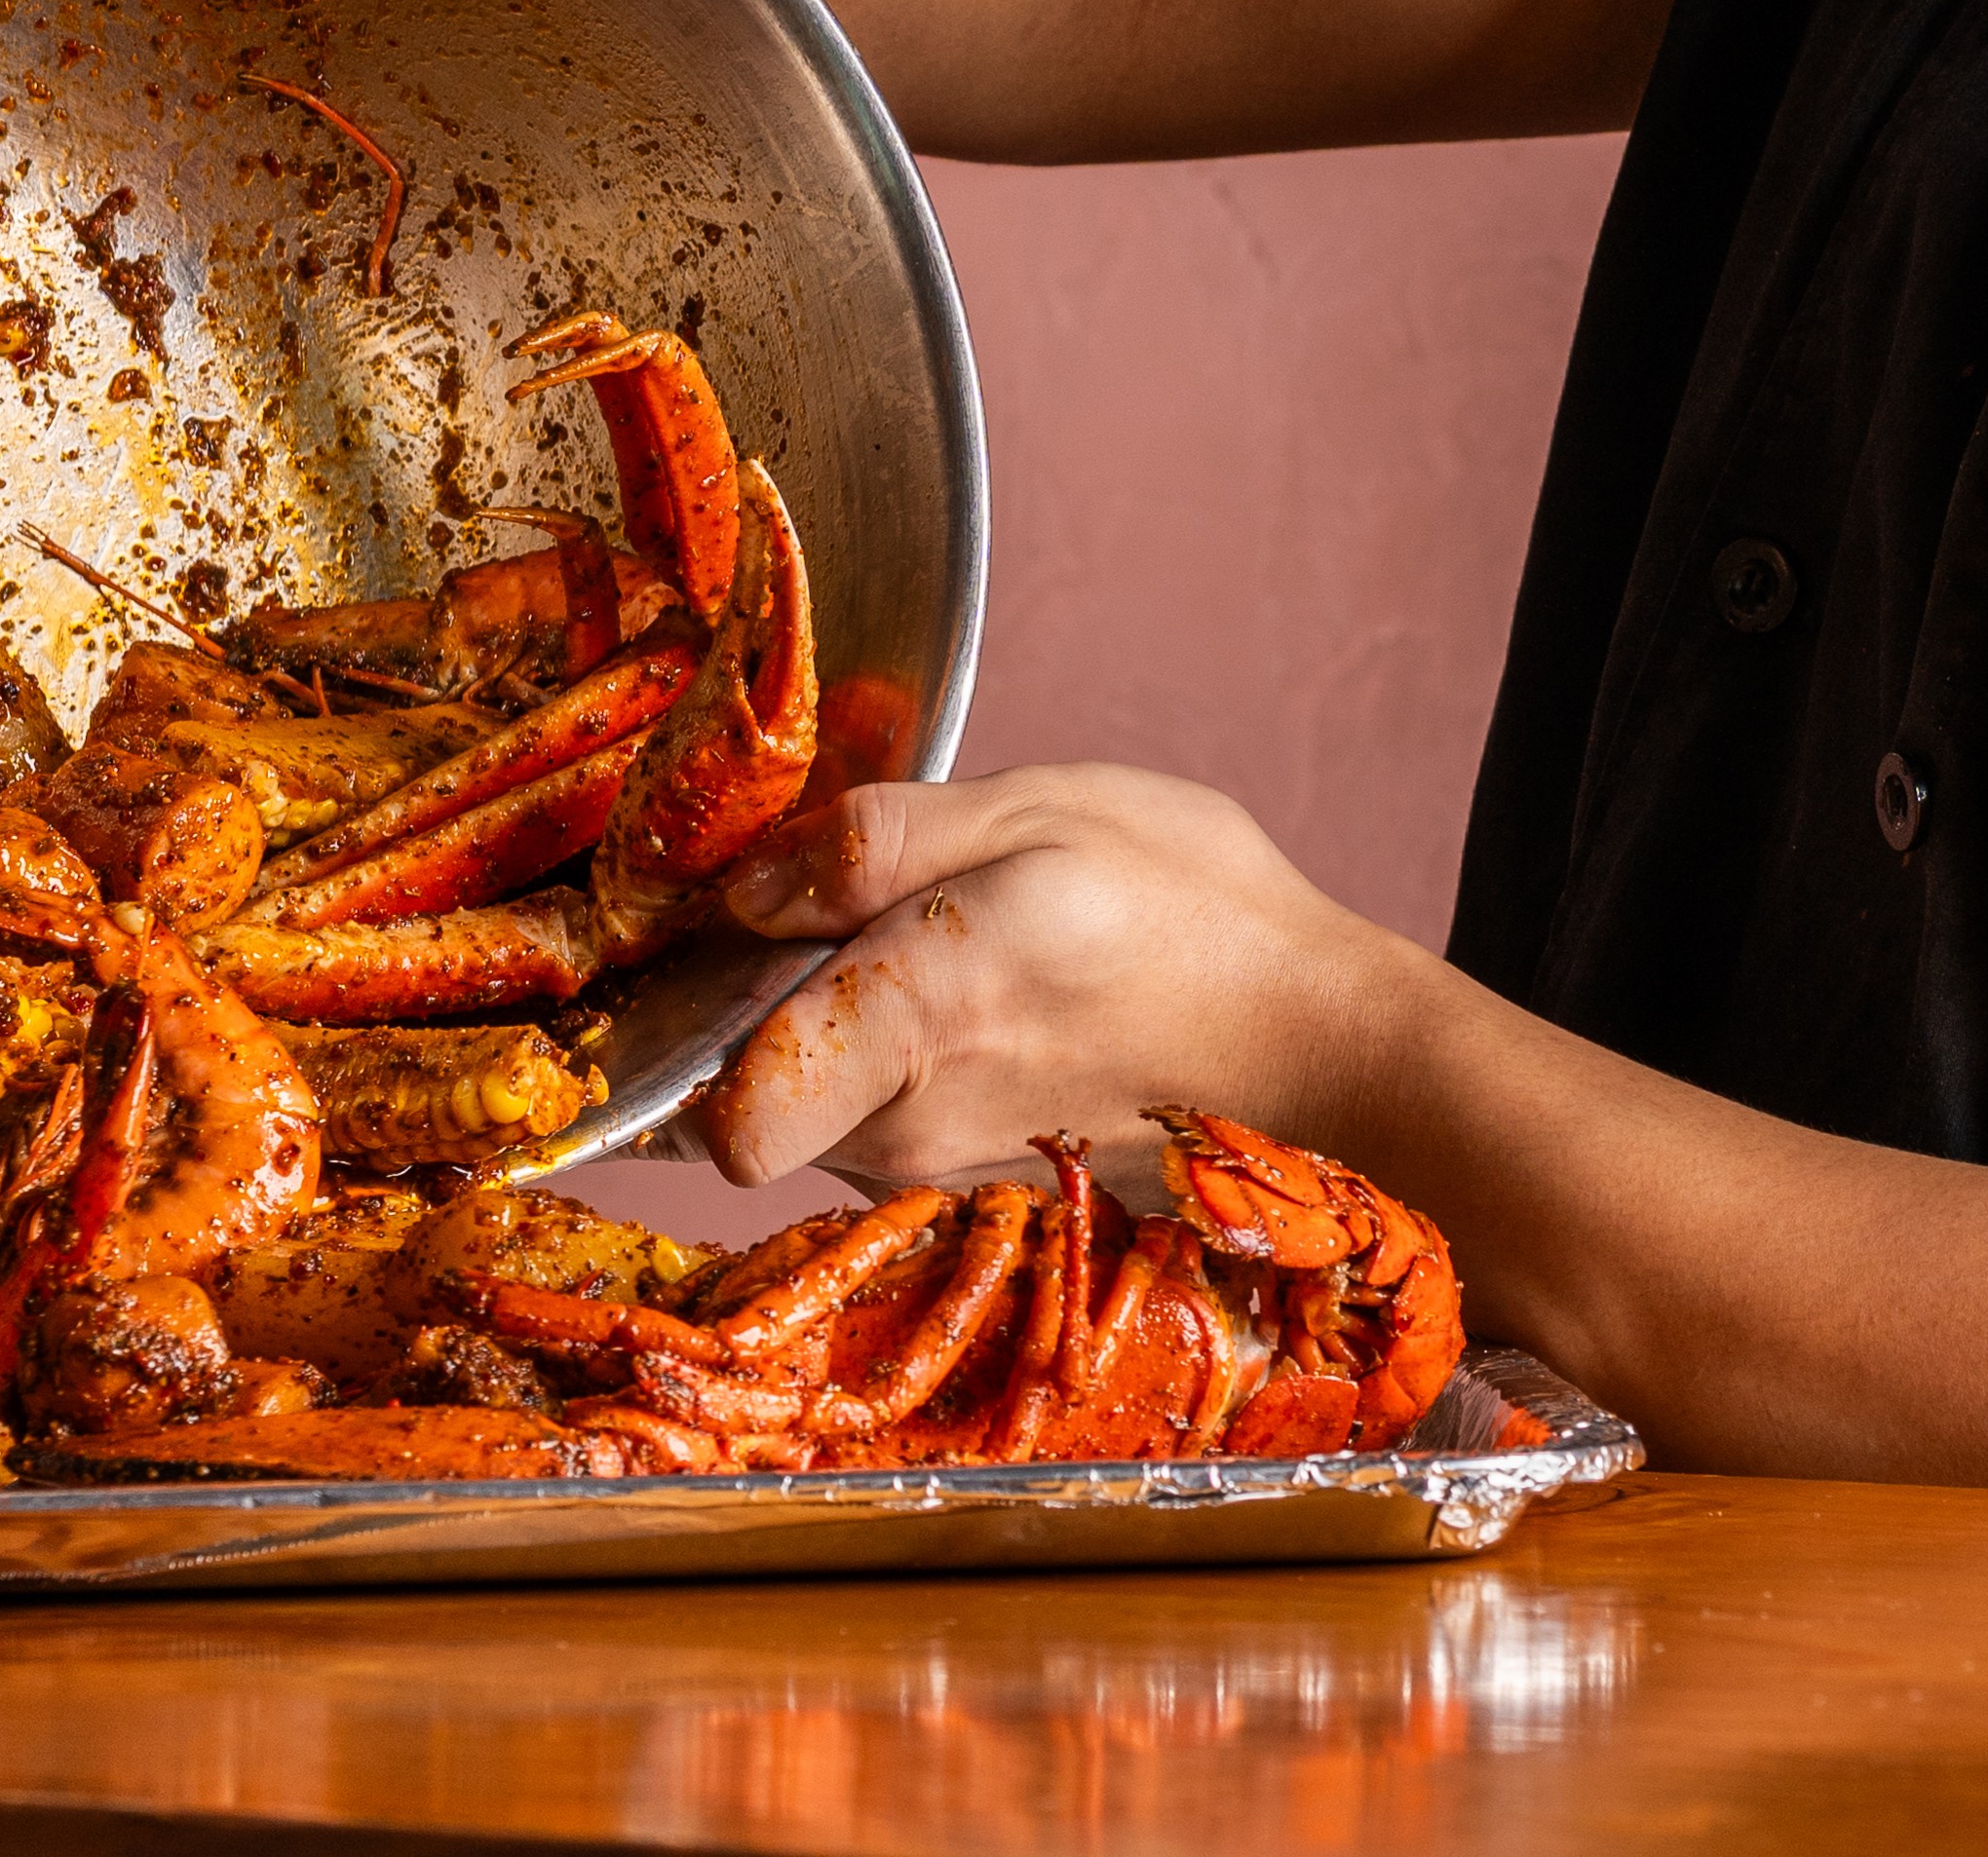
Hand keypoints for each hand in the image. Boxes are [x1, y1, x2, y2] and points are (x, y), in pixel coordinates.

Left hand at [688, 764, 1447, 1190]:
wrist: (1322, 1043)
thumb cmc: (1198, 912)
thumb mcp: (1039, 808)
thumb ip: (873, 843)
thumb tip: (742, 889)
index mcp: (915, 1016)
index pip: (718, 1114)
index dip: (665, 1035)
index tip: (684, 955)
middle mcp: (906, 1124)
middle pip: (733, 1088)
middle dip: (750, 1000)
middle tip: (833, 910)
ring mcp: (936, 1165)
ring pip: (800, 1102)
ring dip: (822, 1027)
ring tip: (934, 944)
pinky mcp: (968, 1178)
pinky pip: (866, 1119)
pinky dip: (882, 1061)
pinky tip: (975, 997)